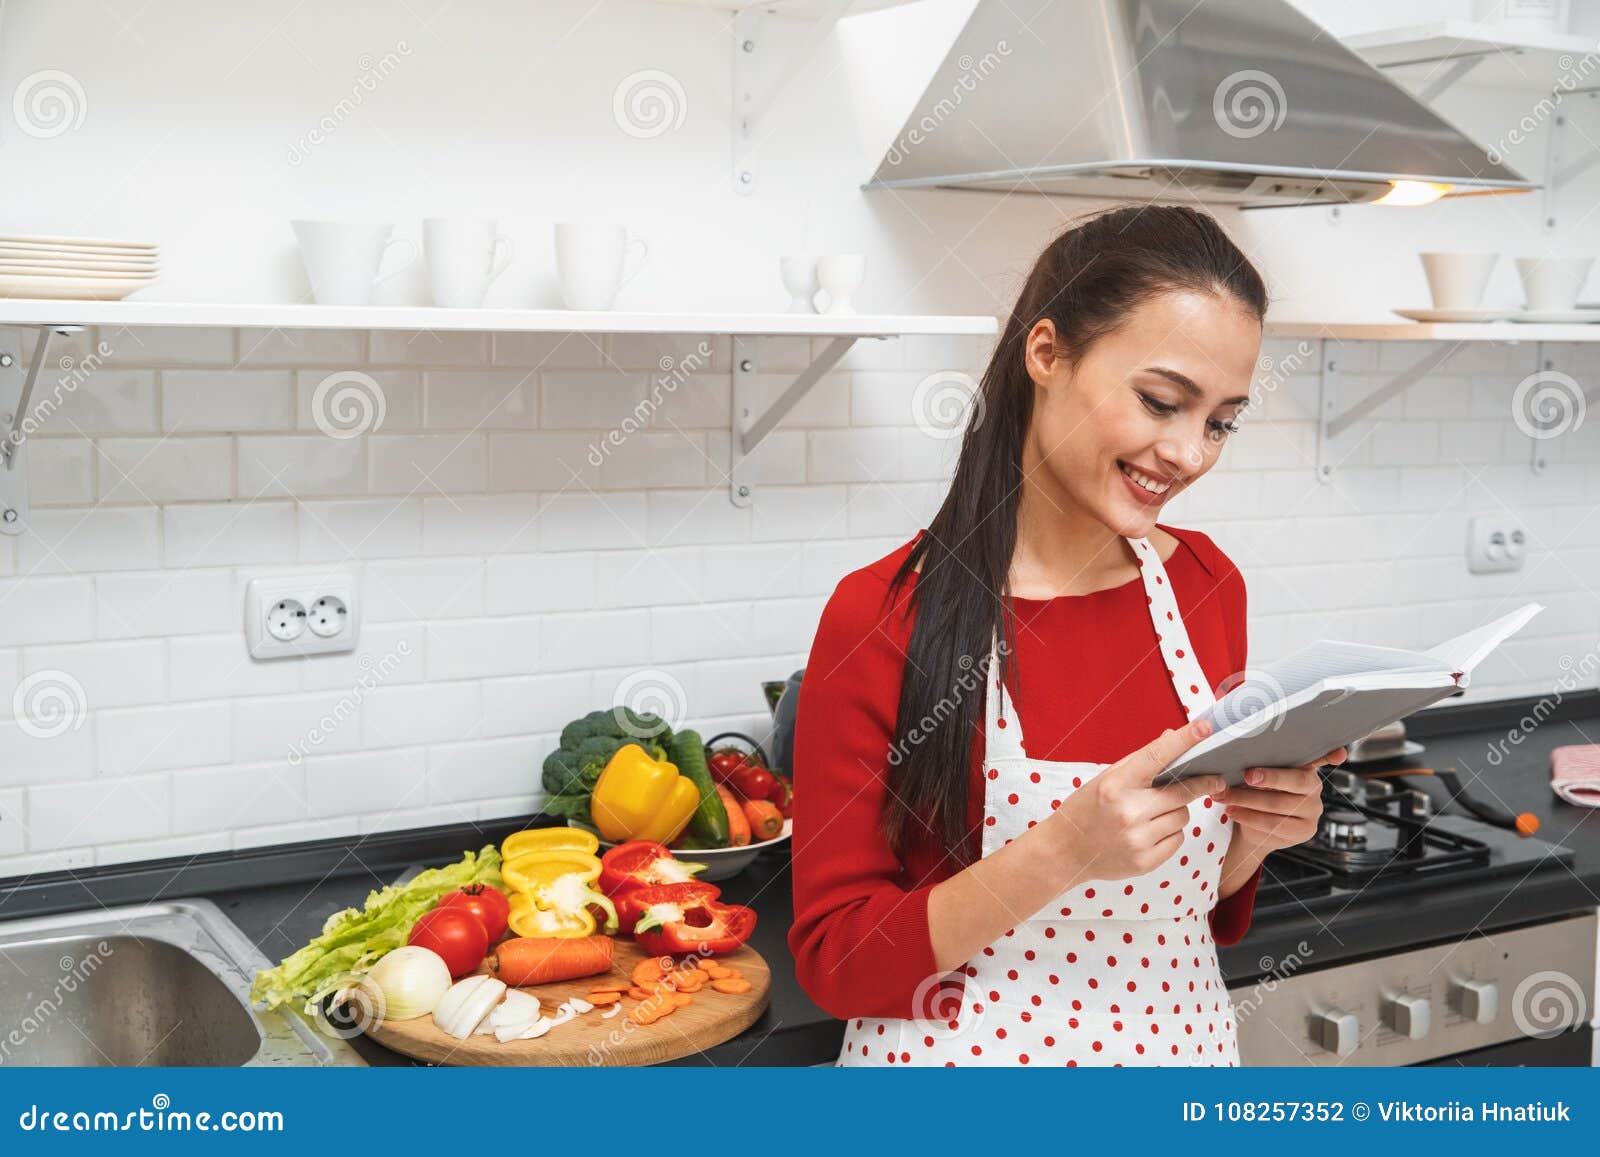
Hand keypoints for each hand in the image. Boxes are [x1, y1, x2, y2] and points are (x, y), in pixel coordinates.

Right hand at [1045, 719, 1226, 885]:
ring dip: (1175, 812)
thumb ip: (1139, 761)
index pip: (1155, 757)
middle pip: (1182, 792)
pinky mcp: (1146, 862)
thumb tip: (1172, 738)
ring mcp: (1137, 839)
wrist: (1065, 852)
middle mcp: (1127, 812)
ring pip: (1182, 817)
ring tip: (1152, 815)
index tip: (1205, 728)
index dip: (1184, 741)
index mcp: (1115, 785)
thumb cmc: (1085, 809)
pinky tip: (1149, 833)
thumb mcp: (1105, 779)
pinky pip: (1178, 839)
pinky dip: (1170, 833)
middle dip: (1200, 784)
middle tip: (1215, 779)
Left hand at [1217, 746, 1347, 856]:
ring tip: (1225, 797)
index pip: (1322, 758)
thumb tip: (1237, 752)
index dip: (1331, 755)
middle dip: (1270, 777)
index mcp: (1305, 767)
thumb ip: (1257, 763)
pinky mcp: (1305, 831)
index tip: (1339, 754)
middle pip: (1297, 781)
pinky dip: (1250, 818)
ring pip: (1280, 805)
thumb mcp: (1256, 774)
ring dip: (1248, 800)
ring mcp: (1313, 811)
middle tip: (1247, 775)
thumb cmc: (1253, 790)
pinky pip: (1275, 825)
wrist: (1252, 825)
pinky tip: (1233, 812)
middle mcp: (1314, 787)